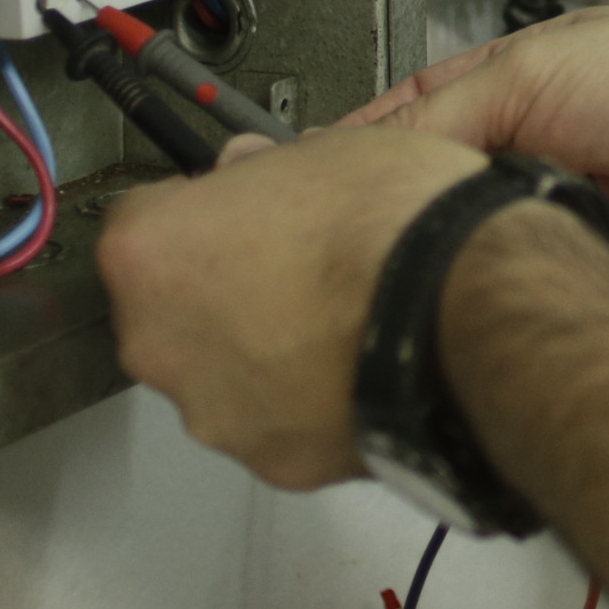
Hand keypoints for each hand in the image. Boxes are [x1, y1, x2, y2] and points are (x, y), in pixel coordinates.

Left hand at [99, 125, 486, 488]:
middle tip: (295, 266)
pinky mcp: (274, 461)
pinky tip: (360, 363)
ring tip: (342, 320)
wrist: (467, 312)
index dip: (199, 209)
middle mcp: (159, 341)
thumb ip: (264, 170)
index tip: (236, 211)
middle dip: (221, 291)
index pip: (141, 218)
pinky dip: (308, 401)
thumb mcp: (322, 148)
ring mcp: (214, 410)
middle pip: (170, 310)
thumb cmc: (394, 226)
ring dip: (262, 352)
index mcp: (150, 252)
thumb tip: (259, 173)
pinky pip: (278, 423)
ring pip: (222, 375)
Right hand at [351, 10, 608, 307]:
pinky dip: (512, 288)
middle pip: (440, 190)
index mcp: (522, 84)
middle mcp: (542, 149)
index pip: (416, 117)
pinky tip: (498, 279)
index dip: (364, 146)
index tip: (309, 176)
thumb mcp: (532, 68)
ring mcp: (568, 213)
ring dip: (463, 248)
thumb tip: (366, 150)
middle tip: (361, 224)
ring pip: (477, 248)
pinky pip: (528, 290)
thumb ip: (440, 110)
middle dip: (408, 207)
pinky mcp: (593, 274)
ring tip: (443, 241)